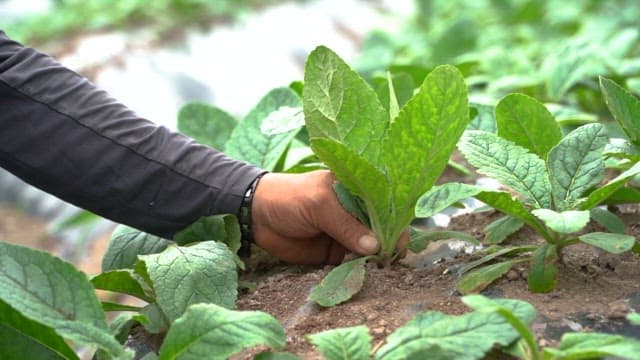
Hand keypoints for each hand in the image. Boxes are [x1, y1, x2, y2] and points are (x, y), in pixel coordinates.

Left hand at [251, 170, 389, 264]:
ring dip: (375, 261)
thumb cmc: (289, 198)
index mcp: (356, 191)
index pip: (384, 206)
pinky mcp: (335, 253)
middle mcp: (356, 212)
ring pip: (369, 250)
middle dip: (387, 245)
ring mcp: (347, 234)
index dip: (394, 223)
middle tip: (388, 261)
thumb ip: (346, 225)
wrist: (257, 216)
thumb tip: (375, 246)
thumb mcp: (319, 204)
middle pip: (381, 230)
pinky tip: (363, 276)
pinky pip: (353, 264)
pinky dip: (359, 271)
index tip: (398, 243)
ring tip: (378, 272)